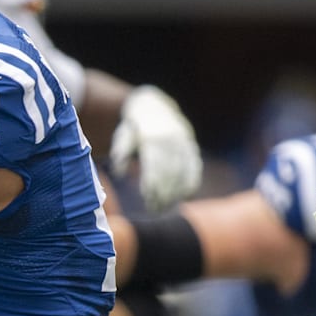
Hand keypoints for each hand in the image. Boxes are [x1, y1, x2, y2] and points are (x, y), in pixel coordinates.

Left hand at [108, 85, 202, 210]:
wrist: (153, 106)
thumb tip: (120, 173)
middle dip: (163, 192)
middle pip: (169, 171)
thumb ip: (120, 153)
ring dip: (176, 191)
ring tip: (167, 206)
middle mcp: (170, 139)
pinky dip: (192, 182)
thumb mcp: (123, 136)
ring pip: (182, 171)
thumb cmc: (133, 128)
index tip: (148, 198)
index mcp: (152, 137)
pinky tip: (186, 196)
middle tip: (156, 209)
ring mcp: (183, 142)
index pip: (154, 165)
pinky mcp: (191, 146)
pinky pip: (195, 167)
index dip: (152, 183)